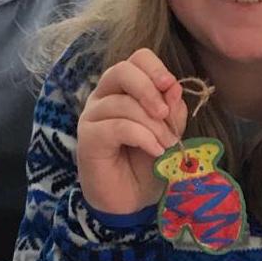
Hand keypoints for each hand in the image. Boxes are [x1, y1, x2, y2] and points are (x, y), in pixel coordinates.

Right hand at [77, 48, 187, 214]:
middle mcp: (104, 96)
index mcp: (125, 89)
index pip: (137, 59)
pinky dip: (142, 137)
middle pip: (123, 70)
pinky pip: (117, 126)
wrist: (130, 201)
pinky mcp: (88, 137)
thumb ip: (172, 111)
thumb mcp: (168, 134)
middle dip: (149, 89)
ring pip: (123, 103)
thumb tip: (173, 88)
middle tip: (165, 114)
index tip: (170, 86)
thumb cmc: (147, 164)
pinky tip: (155, 151)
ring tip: (166, 145)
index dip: (155, 68)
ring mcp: (92, 116)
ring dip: (152, 125)